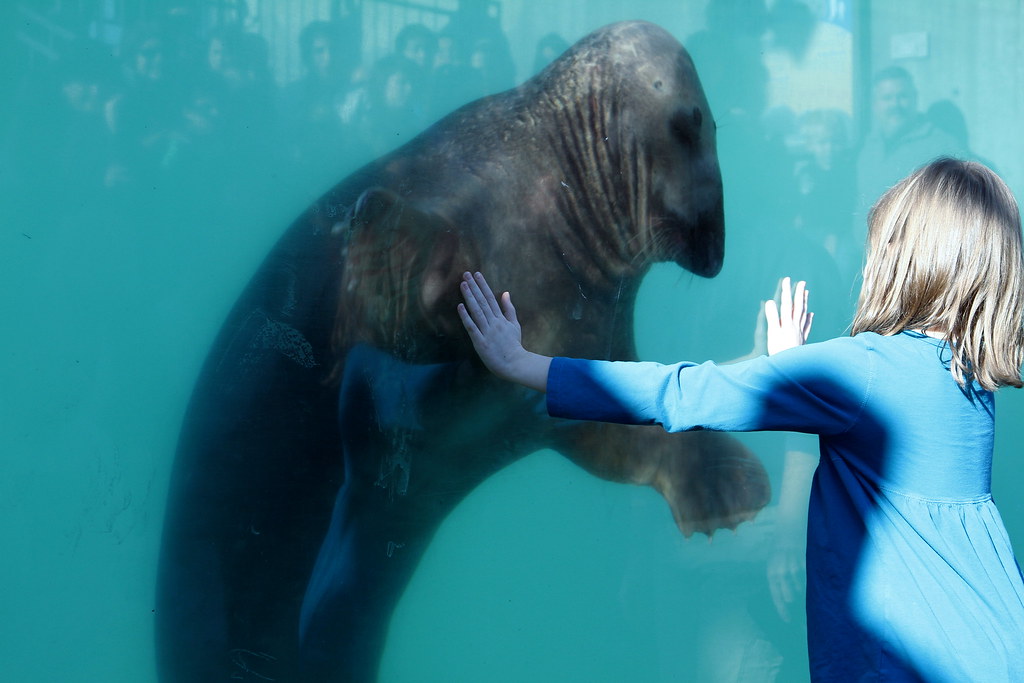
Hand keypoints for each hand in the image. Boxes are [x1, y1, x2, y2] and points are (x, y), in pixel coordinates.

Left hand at [457, 271, 549, 390]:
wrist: (515, 363)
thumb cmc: (514, 345)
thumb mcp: (514, 324)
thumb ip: (509, 309)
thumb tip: (505, 293)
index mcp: (501, 318)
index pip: (491, 298)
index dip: (483, 285)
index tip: (477, 274)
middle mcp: (494, 322)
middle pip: (482, 301)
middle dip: (474, 287)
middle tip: (465, 274)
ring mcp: (487, 332)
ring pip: (477, 311)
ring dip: (469, 297)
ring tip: (462, 284)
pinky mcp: (480, 342)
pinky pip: (472, 327)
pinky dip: (466, 316)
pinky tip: (460, 306)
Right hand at [764, 277, 812, 355]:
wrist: (791, 365)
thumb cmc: (779, 350)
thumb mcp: (772, 334)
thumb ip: (772, 317)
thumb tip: (770, 301)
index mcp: (787, 323)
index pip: (786, 303)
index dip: (786, 291)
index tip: (787, 280)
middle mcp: (795, 326)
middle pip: (797, 307)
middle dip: (798, 294)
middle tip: (801, 282)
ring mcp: (800, 332)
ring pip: (803, 314)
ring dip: (804, 302)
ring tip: (806, 293)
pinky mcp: (802, 339)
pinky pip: (807, 326)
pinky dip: (809, 319)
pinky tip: (811, 314)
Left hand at [767, 542, 805, 621]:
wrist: (788, 528)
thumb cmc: (780, 549)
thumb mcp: (774, 564)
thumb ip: (778, 580)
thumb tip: (787, 599)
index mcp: (772, 573)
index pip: (776, 596)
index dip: (782, 610)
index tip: (787, 621)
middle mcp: (781, 571)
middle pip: (790, 596)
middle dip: (795, 603)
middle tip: (800, 610)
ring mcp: (793, 567)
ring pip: (801, 589)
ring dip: (804, 592)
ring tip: (807, 593)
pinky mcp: (804, 563)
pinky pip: (808, 579)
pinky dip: (811, 583)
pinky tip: (813, 583)